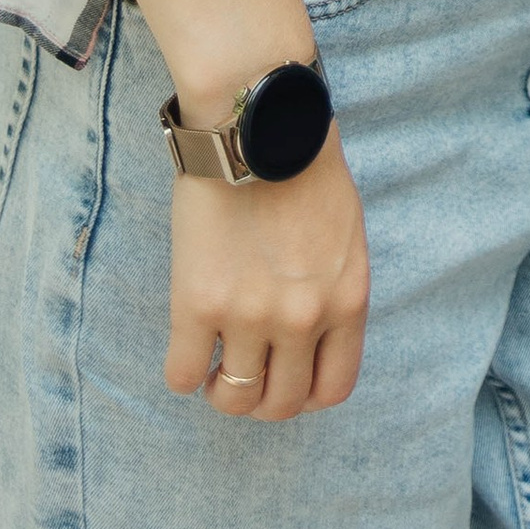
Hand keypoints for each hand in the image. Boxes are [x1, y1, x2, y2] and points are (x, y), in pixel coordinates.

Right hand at [166, 131, 368, 423]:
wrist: (256, 125)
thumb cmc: (303, 170)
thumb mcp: (346, 236)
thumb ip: (333, 291)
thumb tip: (313, 338)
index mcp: (347, 300)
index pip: (333, 389)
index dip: (304, 393)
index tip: (285, 376)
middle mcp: (303, 317)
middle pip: (281, 404)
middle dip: (260, 398)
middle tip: (244, 372)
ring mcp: (250, 315)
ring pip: (232, 399)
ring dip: (221, 390)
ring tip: (215, 364)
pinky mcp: (198, 304)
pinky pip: (182, 375)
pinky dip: (184, 371)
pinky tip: (188, 345)